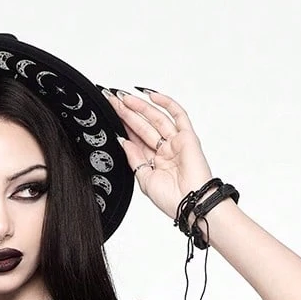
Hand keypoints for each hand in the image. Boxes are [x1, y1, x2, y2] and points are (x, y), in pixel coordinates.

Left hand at [105, 87, 212, 224]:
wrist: (190, 203)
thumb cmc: (172, 199)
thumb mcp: (144, 180)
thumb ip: (134, 160)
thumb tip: (124, 142)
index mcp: (154, 162)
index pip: (136, 138)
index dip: (123, 126)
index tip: (110, 114)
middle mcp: (165, 150)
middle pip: (143, 126)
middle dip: (127, 113)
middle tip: (112, 100)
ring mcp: (176, 142)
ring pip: (156, 118)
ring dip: (140, 107)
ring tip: (124, 98)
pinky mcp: (187, 137)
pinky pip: (178, 115)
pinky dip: (166, 104)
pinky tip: (151, 96)